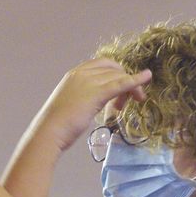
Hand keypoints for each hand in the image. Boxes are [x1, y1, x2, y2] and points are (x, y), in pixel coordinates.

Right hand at [26, 58, 152, 152]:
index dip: (116, 74)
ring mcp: (89, 81)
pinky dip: (136, 80)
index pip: (103, 64)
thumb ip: (83, 98)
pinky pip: (121, 83)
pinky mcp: (96, 93)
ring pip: (119, 76)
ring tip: (136, 102)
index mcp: (74, 73)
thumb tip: (91, 104)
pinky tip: (146, 78)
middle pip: (114, 69)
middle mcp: (82, 73)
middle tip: (130, 101)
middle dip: (126, 81)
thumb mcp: (71, 104)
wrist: (49, 132)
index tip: (121, 91)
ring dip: (132, 88)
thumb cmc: (57, 124)